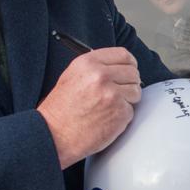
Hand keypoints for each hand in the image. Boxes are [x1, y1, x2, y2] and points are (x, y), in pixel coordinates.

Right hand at [37, 48, 140, 168]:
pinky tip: (106, 119)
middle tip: (117, 94)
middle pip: (133, 73)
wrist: (54, 135)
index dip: (129, 64)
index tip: (129, 70)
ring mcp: (112, 94)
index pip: (123, 55)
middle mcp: (101, 76)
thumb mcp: (71, 76)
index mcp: (88, 63)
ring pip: (136, 91)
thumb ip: (95, 68)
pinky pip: (131, 110)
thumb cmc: (60, 110)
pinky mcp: (120, 112)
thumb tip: (117, 66)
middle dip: (128, 84)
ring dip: (127, 100)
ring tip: (108, 108)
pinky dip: (122, 117)